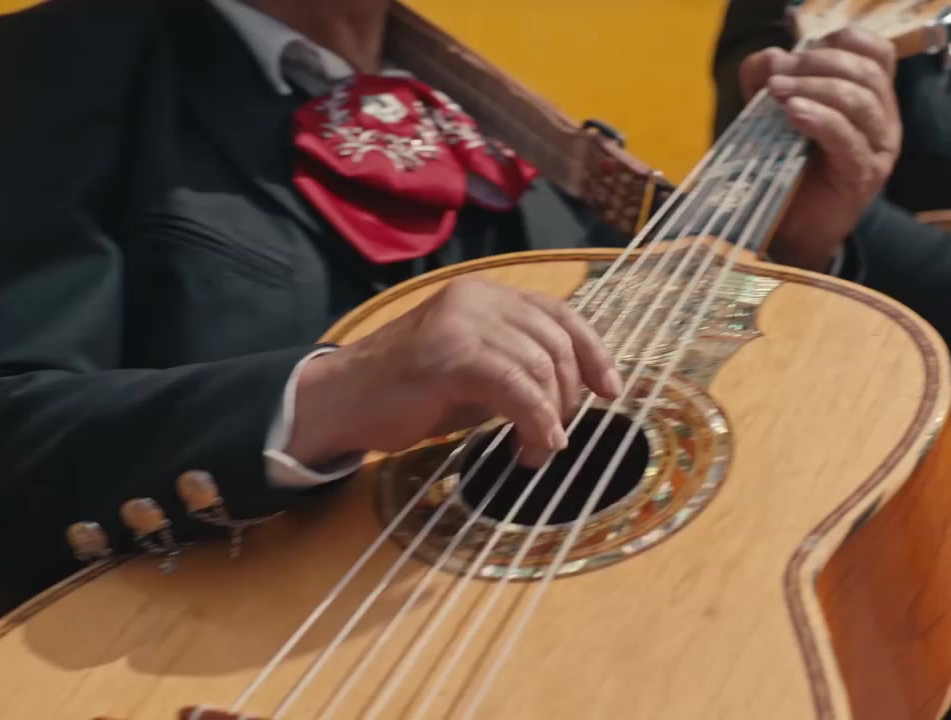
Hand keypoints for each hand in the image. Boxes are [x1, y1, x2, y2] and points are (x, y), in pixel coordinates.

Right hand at [290, 278, 623, 467]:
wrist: (340, 400)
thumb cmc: (406, 392)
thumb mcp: (473, 370)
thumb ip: (516, 367)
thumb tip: (569, 392)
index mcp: (486, 295)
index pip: (560, 313)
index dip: (594, 351)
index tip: (611, 391)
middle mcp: (478, 299)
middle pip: (558, 342)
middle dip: (568, 396)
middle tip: (553, 438)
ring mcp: (463, 323)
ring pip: (542, 366)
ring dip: (550, 418)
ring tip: (535, 451)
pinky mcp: (451, 355)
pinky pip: (517, 388)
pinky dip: (535, 420)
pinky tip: (532, 445)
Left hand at [739, 28, 902, 270]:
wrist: (790, 228)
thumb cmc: (786, 166)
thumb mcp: (771, 112)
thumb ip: (768, 79)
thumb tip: (772, 58)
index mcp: (870, 97)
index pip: (877, 51)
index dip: (842, 42)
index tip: (802, 53)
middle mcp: (883, 119)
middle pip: (866, 72)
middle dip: (818, 64)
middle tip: (778, 77)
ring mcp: (878, 148)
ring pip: (861, 101)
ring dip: (816, 89)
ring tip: (778, 93)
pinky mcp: (862, 175)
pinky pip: (848, 139)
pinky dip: (820, 119)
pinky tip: (793, 113)